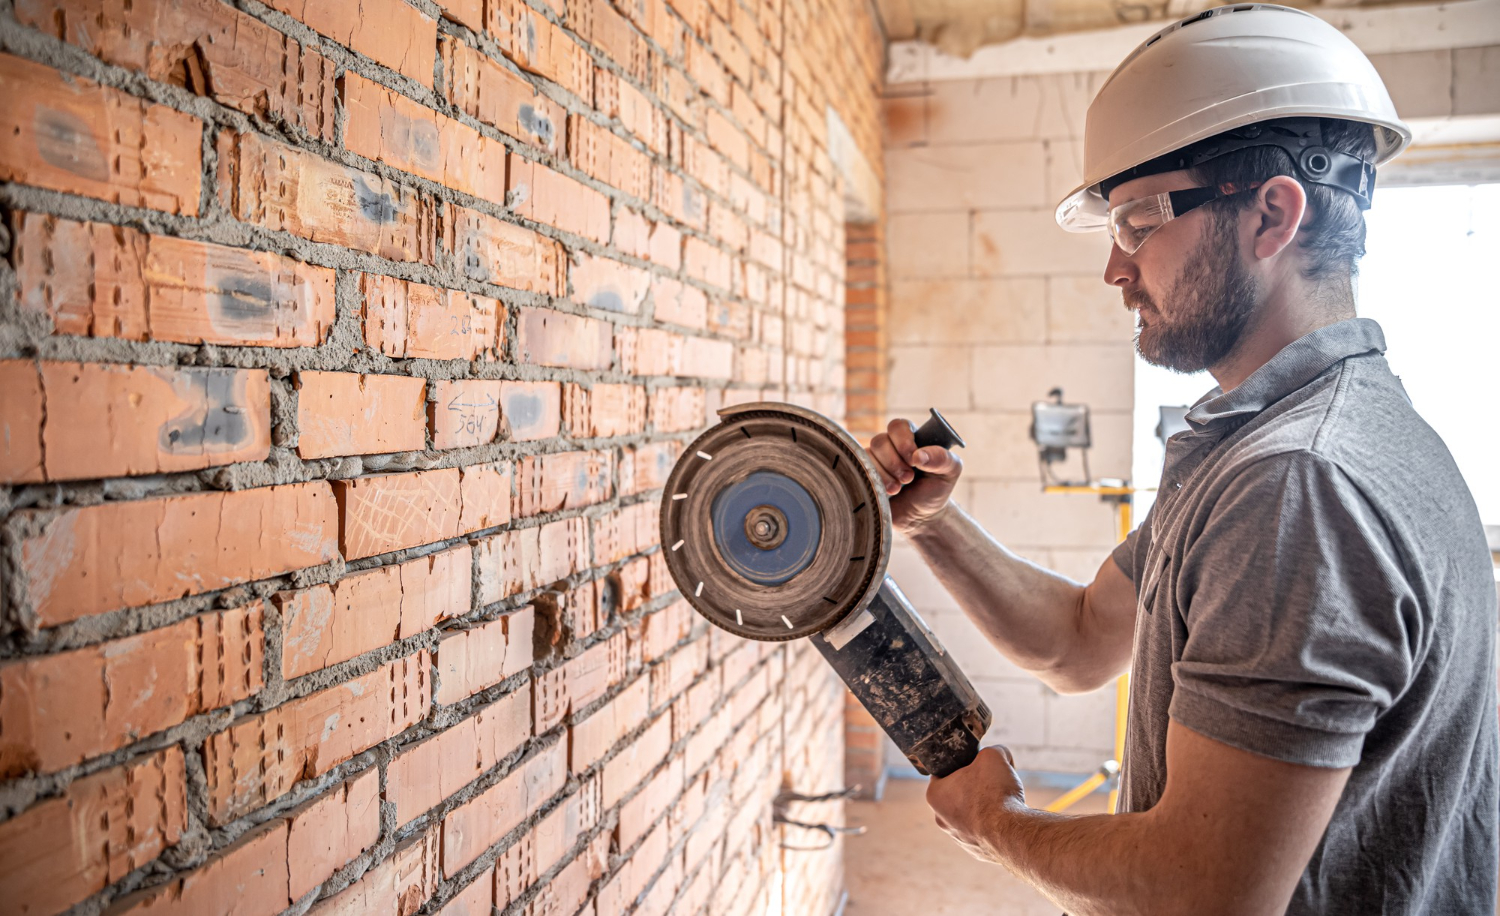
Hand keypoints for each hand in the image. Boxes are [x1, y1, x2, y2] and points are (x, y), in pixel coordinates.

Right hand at [867, 417, 963, 532]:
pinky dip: (875, 481)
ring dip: (885, 474)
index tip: (913, 459)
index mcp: (911, 439)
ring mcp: (877, 462)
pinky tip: (888, 492)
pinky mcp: (866, 476)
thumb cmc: (935, 491)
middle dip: (894, 462)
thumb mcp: (949, 472)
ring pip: (869, 455)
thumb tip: (919, 455)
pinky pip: (860, 470)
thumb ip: (941, 458)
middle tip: (909, 478)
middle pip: (880, 440)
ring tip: (898, 489)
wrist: (920, 519)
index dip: (903, 440)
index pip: (898, 426)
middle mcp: (891, 447)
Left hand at [926, 746, 1026, 862]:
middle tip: (993, 782)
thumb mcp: (993, 755)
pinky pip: (986, 831)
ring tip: (1003, 801)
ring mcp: (959, 838)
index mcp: (934, 795)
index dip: (964, 764)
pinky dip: (996, 824)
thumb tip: (999, 754)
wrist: (1011, 832)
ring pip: (973, 814)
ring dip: (986, 807)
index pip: (945, 772)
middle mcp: (941, 819)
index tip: (978, 765)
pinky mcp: (978, 851)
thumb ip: (993, 750)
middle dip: (977, 786)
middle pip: (960, 793)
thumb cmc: (994, 793)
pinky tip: (1007, 819)